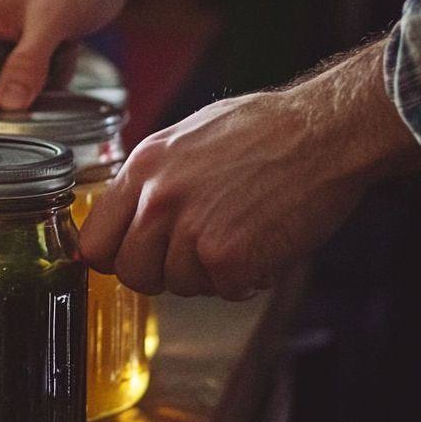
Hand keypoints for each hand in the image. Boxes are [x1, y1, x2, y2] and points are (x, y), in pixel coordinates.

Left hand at [79, 41, 420, 298]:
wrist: (326, 131)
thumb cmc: (266, 129)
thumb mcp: (187, 137)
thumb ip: (152, 179)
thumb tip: (129, 214)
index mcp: (143, 167)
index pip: (94, 241)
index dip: (114, 257)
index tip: (133, 258)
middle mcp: (158, 200)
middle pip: (129, 273)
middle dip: (160, 274)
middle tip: (193, 258)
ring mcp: (190, 230)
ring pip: (177, 286)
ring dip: (208, 275)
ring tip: (239, 238)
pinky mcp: (227, 257)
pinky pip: (222, 292)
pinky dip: (246, 280)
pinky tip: (263, 247)